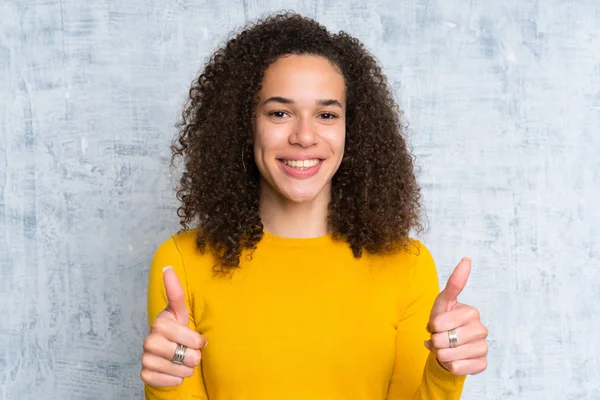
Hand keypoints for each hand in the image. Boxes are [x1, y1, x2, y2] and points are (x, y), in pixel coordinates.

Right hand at [141, 266, 206, 386]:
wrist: (167, 356)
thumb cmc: (177, 332)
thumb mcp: (181, 313)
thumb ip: (176, 293)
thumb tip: (167, 268)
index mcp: (162, 322)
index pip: (186, 334)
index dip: (194, 338)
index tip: (197, 339)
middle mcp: (150, 338)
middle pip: (185, 353)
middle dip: (194, 356)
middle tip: (192, 352)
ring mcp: (146, 356)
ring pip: (178, 369)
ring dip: (187, 369)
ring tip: (184, 362)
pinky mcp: (145, 373)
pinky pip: (168, 380)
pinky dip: (175, 379)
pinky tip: (174, 372)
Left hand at [424, 258, 487, 375]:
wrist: (448, 348)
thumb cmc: (444, 323)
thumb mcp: (443, 303)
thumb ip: (454, 283)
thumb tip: (467, 259)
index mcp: (472, 312)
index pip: (441, 322)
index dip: (433, 326)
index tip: (436, 325)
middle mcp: (481, 329)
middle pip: (444, 340)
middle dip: (436, 341)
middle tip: (440, 338)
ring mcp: (483, 347)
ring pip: (450, 355)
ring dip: (441, 354)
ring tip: (445, 349)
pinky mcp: (482, 364)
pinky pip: (458, 368)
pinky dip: (450, 366)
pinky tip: (454, 360)